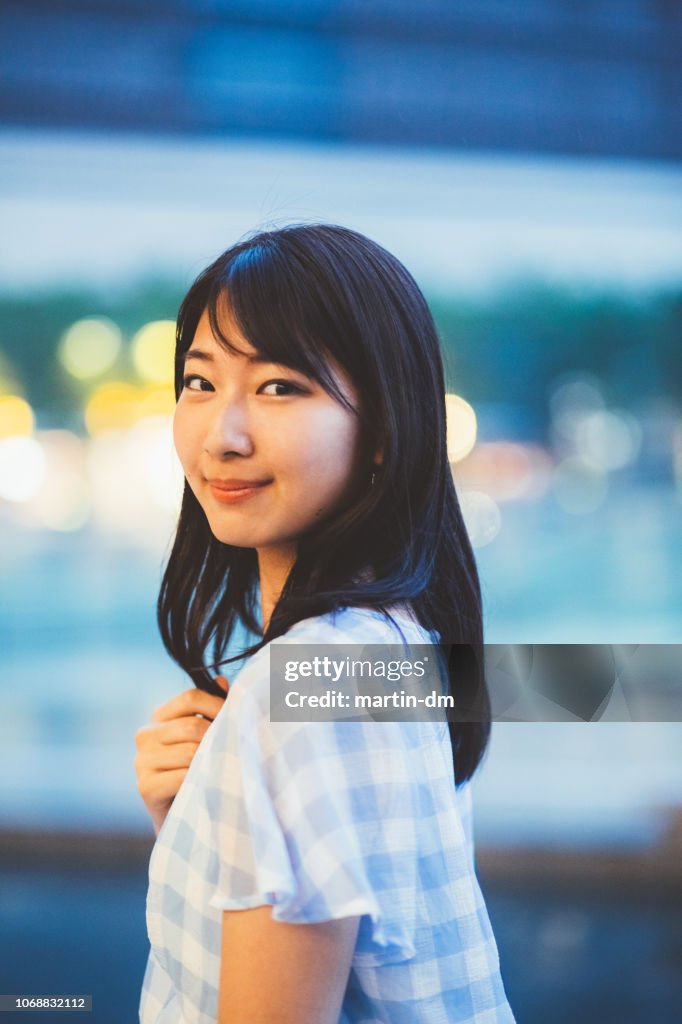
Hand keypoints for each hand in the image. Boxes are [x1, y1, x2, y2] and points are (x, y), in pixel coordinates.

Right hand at [134, 676, 228, 835]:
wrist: (186, 819)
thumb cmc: (201, 770)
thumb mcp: (208, 737)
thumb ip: (214, 709)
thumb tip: (224, 680)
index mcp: (159, 718)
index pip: (190, 697)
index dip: (217, 705)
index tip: (236, 717)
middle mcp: (144, 736)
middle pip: (192, 726)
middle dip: (218, 737)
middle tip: (235, 750)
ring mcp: (141, 762)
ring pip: (191, 752)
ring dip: (212, 761)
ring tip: (223, 769)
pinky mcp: (145, 787)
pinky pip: (183, 775)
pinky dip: (201, 780)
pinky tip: (208, 785)